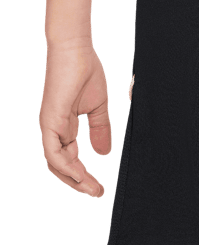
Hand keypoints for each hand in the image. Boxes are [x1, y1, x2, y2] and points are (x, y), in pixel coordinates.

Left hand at [39, 42, 111, 197]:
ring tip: (92, 189)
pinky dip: (65, 166)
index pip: (69, 159)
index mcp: (64, 127)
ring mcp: (50, 126)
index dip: (83, 174)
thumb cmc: (85, 72)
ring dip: (73, 179)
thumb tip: (103, 153)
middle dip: (79, 183)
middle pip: (60, 166)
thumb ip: (100, 130)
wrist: (76, 50)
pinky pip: (53, 151)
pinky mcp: (50, 120)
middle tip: (97, 193)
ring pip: (55, 163)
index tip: (99, 187)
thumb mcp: (98, 109)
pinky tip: (79, 175)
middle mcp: (53, 130)